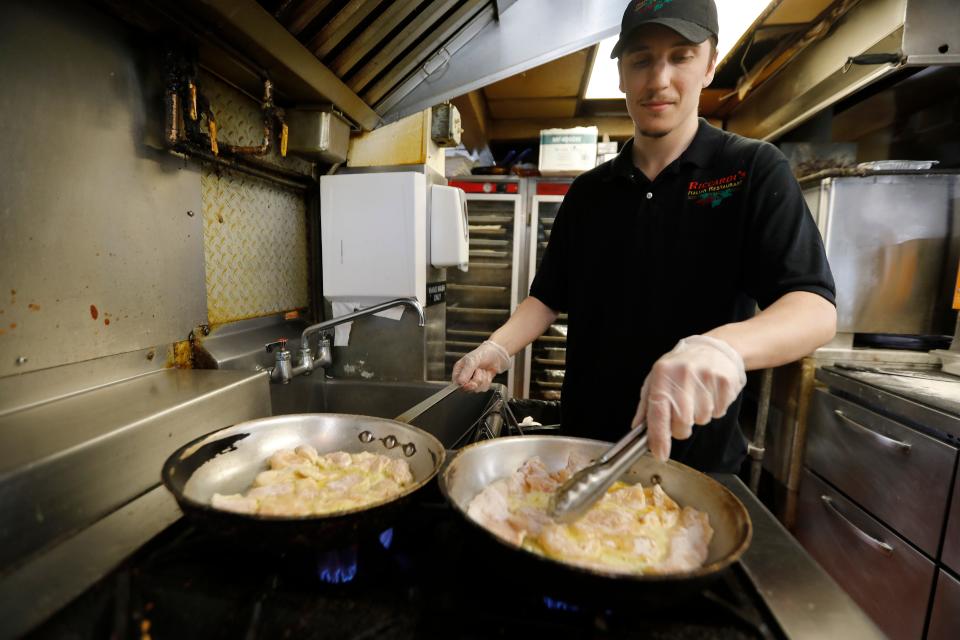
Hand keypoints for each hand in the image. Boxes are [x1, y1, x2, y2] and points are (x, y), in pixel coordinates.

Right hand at [452, 340, 511, 391]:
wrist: (497, 354)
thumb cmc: (482, 353)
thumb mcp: (472, 360)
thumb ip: (466, 371)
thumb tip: (460, 382)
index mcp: (459, 370)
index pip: (457, 383)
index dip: (464, 385)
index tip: (470, 382)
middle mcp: (465, 377)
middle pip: (467, 388)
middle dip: (476, 380)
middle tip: (479, 371)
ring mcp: (473, 381)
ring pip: (477, 389)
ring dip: (483, 379)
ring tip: (483, 369)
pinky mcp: (482, 384)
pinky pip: (484, 388)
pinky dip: (488, 380)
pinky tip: (487, 373)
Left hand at [631, 335, 745, 460]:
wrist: (713, 348)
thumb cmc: (680, 367)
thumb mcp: (657, 379)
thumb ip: (647, 405)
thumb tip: (638, 428)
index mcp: (663, 374)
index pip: (658, 412)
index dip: (659, 437)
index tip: (660, 454)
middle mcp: (683, 375)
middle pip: (682, 423)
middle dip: (681, 428)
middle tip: (682, 415)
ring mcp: (706, 377)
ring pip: (701, 420)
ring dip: (699, 417)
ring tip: (697, 397)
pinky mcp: (725, 382)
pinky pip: (719, 412)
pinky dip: (714, 409)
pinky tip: (710, 394)